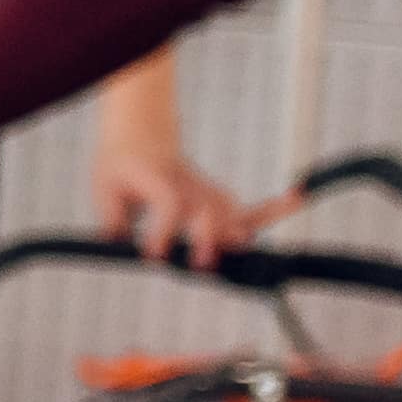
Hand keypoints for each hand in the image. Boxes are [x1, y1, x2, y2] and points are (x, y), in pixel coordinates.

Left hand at [96, 142, 265, 268]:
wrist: (140, 137)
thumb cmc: (121, 167)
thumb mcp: (105, 190)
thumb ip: (112, 222)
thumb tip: (120, 250)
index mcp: (157, 178)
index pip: (169, 203)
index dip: (163, 229)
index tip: (153, 255)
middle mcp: (187, 184)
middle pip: (207, 209)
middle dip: (208, 237)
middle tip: (202, 263)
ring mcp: (206, 191)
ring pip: (230, 210)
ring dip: (240, 230)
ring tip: (253, 250)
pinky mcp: (218, 199)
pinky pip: (248, 207)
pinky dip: (273, 208)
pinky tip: (296, 200)